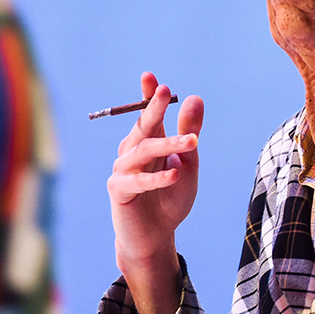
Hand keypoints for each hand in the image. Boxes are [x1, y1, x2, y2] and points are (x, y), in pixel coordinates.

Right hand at [107, 73, 203, 313]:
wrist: (156, 237)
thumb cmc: (171, 199)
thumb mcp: (189, 165)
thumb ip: (190, 134)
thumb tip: (195, 98)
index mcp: (149, 142)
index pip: (147, 114)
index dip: (147, 96)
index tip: (151, 77)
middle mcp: (132, 151)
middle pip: (142, 126)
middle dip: (153, 108)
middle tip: (164, 91)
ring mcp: (123, 169)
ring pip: (143, 150)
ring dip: (169, 145)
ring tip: (193, 142)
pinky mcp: (119, 190)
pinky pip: (137, 181)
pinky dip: (157, 177)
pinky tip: (175, 173)